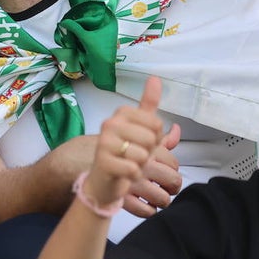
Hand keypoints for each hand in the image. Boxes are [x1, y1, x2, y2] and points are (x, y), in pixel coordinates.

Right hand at [83, 77, 177, 211]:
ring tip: (128, 164)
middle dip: (148, 152)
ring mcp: (105, 143)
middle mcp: (110, 124)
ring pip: (143, 156)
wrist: (103, 180)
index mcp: (121, 113)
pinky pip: (133, 169)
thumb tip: (155, 78)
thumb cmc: (124, 153)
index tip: (141, 141)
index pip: (155, 123)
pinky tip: (123, 174)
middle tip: (134, 155)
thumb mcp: (139, 127)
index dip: (155, 137)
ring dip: (140, 165)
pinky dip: (132, 176)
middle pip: (151, 139)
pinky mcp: (104, 163)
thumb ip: (148, 104)